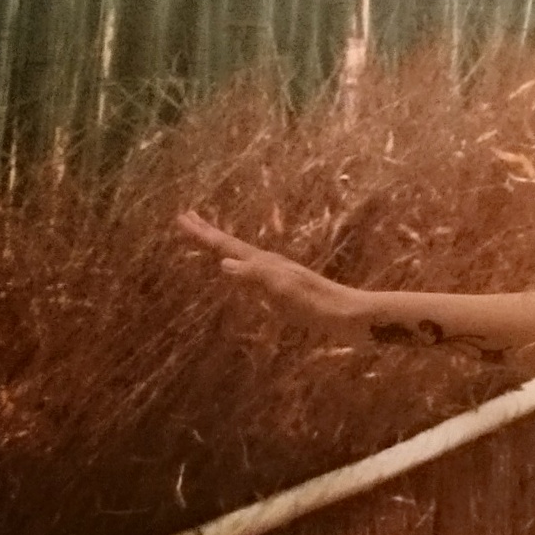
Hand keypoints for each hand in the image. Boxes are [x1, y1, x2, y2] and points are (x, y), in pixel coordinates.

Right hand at [176, 210, 369, 338]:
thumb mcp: (284, 292)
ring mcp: (280, 277)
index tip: (182, 217)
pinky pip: (253, 272)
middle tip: (187, 217)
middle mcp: (271, 266)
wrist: (352, 317)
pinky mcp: (288, 290)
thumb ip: (256, 277)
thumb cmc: (319, 306)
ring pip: (243, 256)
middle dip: (209, 233)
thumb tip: (223, 262)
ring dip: (223, 246)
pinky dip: (239, 265)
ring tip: (208, 239)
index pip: (228, 246)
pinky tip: (240, 271)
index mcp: (266, 265)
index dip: (204, 234)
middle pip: (234, 245)